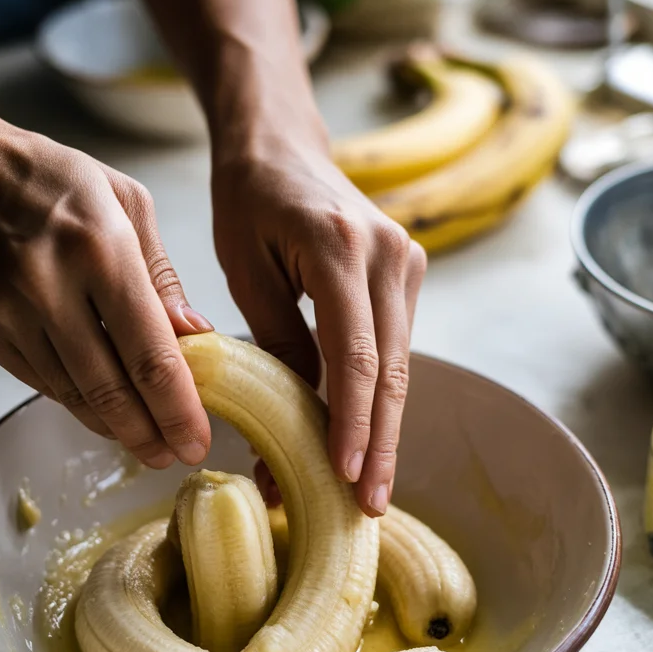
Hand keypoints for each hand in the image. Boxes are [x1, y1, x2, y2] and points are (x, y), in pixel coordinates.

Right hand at [0, 122, 212, 468]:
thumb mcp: (129, 205)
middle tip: (173, 456)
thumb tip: (197, 338)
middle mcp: (49, 285)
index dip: (177, 409)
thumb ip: (163, 278)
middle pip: (109, 388)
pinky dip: (76, 402)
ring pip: (72, 394)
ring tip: (144, 441)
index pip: (148, 353)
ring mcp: (7, 312)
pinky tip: (102, 410)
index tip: (196, 443)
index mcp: (100, 249)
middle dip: (147, 433)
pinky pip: (40, 383)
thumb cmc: (60, 185)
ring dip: (113, 426)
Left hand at [211, 139, 425, 516]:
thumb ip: (275, 340)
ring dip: (380, 430)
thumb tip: (292, 420)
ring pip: (399, 367)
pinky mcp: (406, 274)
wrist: (281, 144)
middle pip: (391, 371)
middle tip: (367, 506)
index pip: (356, 356)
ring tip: (366, 490)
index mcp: (342, 248)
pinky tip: (366, 440)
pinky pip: (395, 348)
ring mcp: (406, 263)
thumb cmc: (249, 199)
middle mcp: (390, 255)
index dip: (351, 422)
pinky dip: (378, 397)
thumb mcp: (246, 269)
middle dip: (377, 444)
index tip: (344, 476)